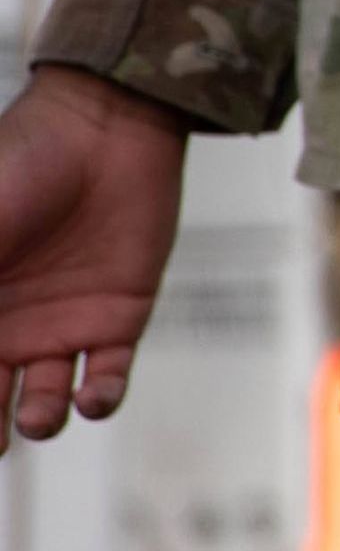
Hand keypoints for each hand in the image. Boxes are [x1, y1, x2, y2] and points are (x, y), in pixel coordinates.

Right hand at [0, 68, 185, 446]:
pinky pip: (109, 378)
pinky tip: (90, 399)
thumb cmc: (20, 165)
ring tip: (38, 417)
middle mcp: (7, 326)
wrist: (105, 130)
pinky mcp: (117, 318)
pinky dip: (101, 400)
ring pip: (45, 400)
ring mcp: (61, 325)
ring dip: (41, 420)